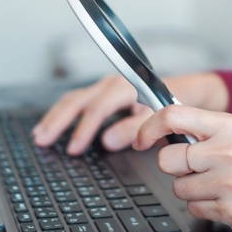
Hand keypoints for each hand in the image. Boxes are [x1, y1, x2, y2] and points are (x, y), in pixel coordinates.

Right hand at [33, 73, 228, 154]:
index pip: (98, 107)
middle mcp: (113, 84)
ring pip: (74, 99)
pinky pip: (79, 101)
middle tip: (43, 140)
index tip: (74, 148)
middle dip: (58, 121)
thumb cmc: (177, 103)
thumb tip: (108, 141)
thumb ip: (137, 128)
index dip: (84, 128)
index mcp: (127, 87)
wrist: (190, 90)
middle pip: (77, 100)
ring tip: (41, 134)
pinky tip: (56, 124)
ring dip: (56, 117)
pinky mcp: (105, 93)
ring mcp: (107, 87)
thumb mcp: (162, 117)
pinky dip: (64, 113)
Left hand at [133, 105, 231, 231]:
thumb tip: (160, 127)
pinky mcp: (231, 210)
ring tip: (218, 182)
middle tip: (197, 166)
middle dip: (175, 165)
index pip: (173, 116)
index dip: (149, 128)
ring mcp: (230, 183)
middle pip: (167, 160)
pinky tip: (224, 197)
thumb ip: (200, 128)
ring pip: (178, 188)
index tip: (142, 140)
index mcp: (227, 126)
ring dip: (191, 188)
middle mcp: (228, 152)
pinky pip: (193, 208)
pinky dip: (203, 205)